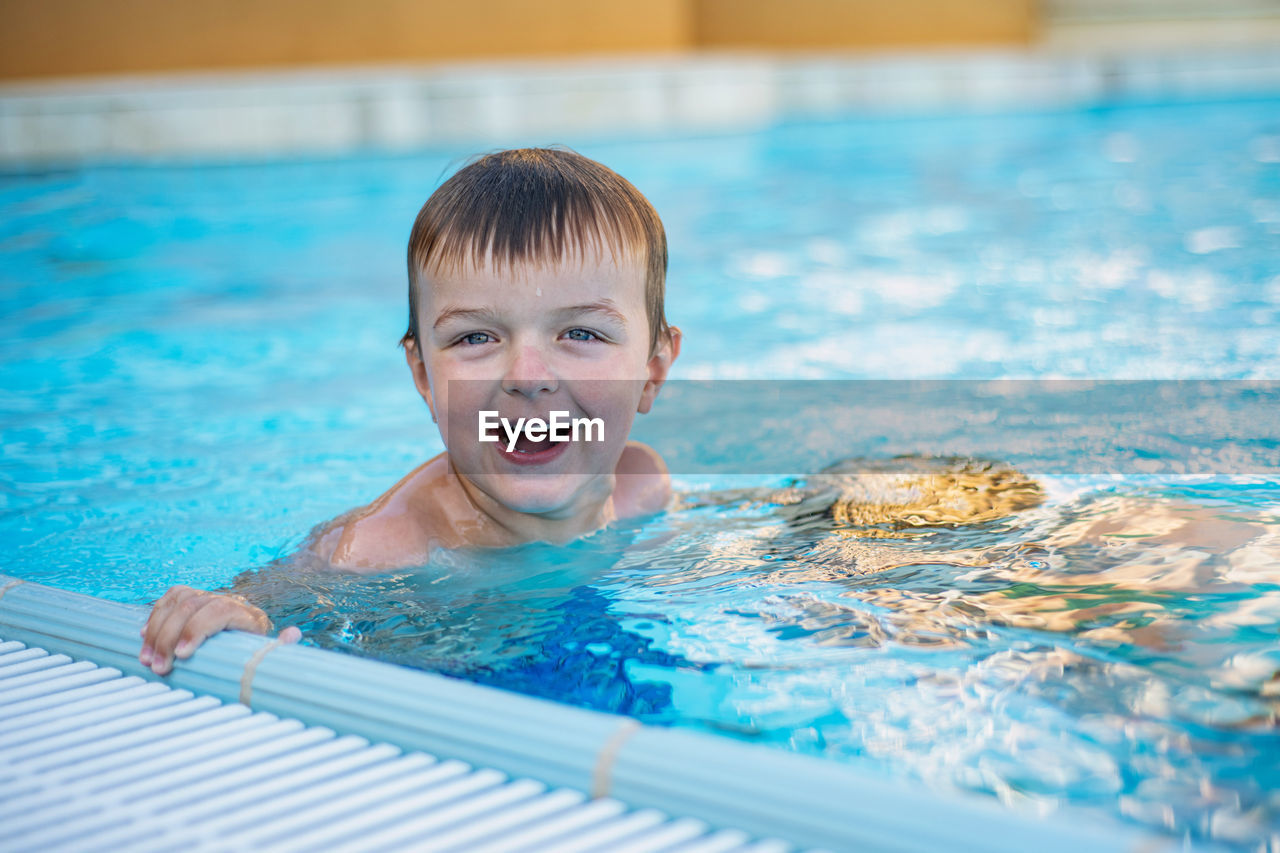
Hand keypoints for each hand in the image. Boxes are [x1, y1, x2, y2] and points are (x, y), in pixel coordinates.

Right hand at [138, 585, 301, 675]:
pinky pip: (168, 600)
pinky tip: (144, 636)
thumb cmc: (256, 645)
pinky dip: (154, 616)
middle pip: (190, 608)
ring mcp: (205, 596)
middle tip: (160, 667)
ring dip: (157, 631)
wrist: (251, 628)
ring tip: (148, 660)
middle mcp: (223, 600)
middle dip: (170, 638)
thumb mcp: (269, 647)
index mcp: (245, 613)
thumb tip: (293, 634)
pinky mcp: (189, 597)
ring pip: (175, 604)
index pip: (217, 612)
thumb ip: (280, 644)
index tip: (183, 656)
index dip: (197, 630)